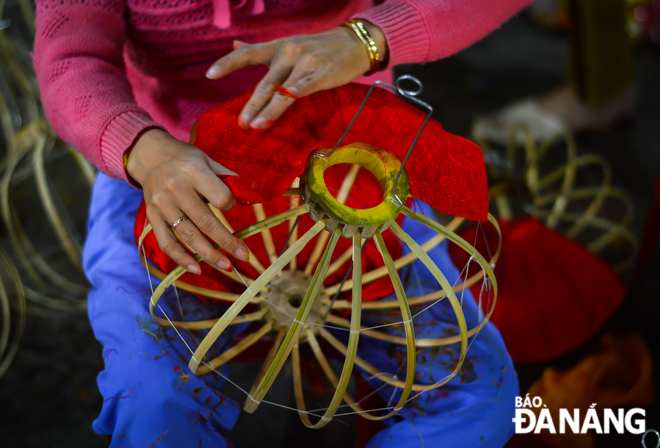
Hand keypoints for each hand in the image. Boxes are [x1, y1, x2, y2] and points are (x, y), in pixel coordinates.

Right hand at [127, 129, 248, 273]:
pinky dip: (181, 258)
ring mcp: (162, 205)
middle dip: (227, 242)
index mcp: (193, 170)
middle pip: (206, 222)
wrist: (150, 155)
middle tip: (244, 257)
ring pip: (188, 235)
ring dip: (209, 255)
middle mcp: (175, 188)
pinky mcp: (152, 217)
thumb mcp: (208, 160)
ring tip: (226, 266)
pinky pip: (166, 242)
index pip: (220, 198)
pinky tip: (197, 269)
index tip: (229, 205)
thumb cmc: (186, 159)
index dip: (230, 205)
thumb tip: (249, 197)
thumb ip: (226, 178)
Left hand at [205, 22, 386, 129]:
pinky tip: (289, 98)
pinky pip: (308, 85)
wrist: (354, 42)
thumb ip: (260, 49)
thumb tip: (233, 45)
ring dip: (269, 110)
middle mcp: (288, 53)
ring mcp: (306, 63)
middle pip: (265, 83)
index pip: (247, 54)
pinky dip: (297, 91)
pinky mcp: (323, 73)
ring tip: (258, 126)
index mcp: (277, 47)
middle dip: (252, 106)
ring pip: (283, 90)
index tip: (209, 75)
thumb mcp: (287, 43)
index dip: (227, 63)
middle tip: (241, 124)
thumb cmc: (319, 47)